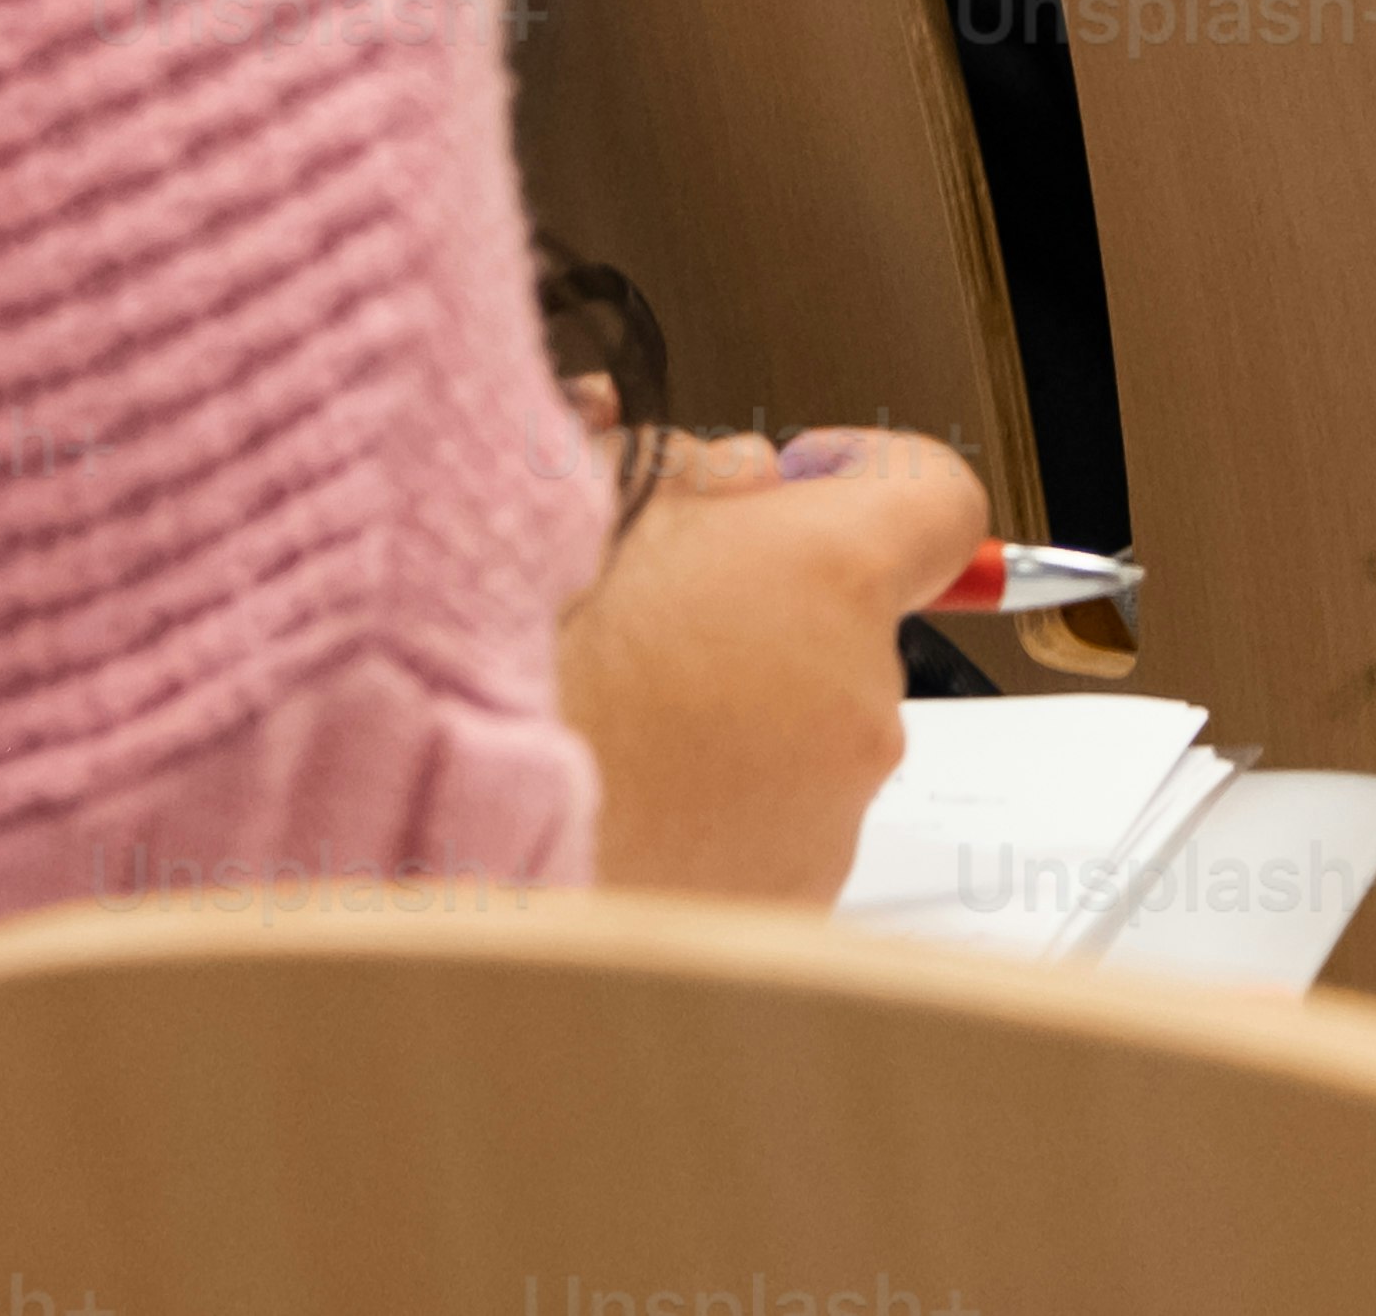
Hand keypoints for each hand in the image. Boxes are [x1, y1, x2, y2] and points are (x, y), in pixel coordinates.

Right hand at [551, 414, 988, 899]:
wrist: (438, 825)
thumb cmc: (508, 659)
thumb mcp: (590, 492)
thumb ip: (697, 470)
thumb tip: (736, 477)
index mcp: (828, 577)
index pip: (937, 500)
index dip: (869, 477)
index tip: (811, 483)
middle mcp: (856, 701)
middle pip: (853, 627)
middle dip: (774, 608)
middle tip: (659, 614)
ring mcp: (828, 817)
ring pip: (809, 735)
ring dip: (740, 718)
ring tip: (619, 721)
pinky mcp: (788, 904)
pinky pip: (772, 829)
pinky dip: (716, 812)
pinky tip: (625, 795)